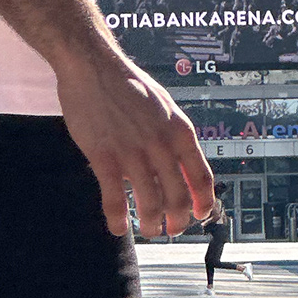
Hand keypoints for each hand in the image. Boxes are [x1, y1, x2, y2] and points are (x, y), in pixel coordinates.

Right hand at [54, 39, 216, 238]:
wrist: (93, 66)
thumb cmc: (127, 85)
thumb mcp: (165, 106)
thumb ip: (174, 135)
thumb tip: (183, 163)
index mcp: (179, 132)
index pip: (201, 177)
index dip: (204, 203)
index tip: (200, 215)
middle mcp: (161, 144)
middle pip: (178, 197)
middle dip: (177, 221)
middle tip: (171, 230)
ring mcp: (133, 152)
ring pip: (150, 203)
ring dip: (151, 224)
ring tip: (148, 231)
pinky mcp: (104, 156)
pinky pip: (114, 198)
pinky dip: (117, 219)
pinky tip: (118, 228)